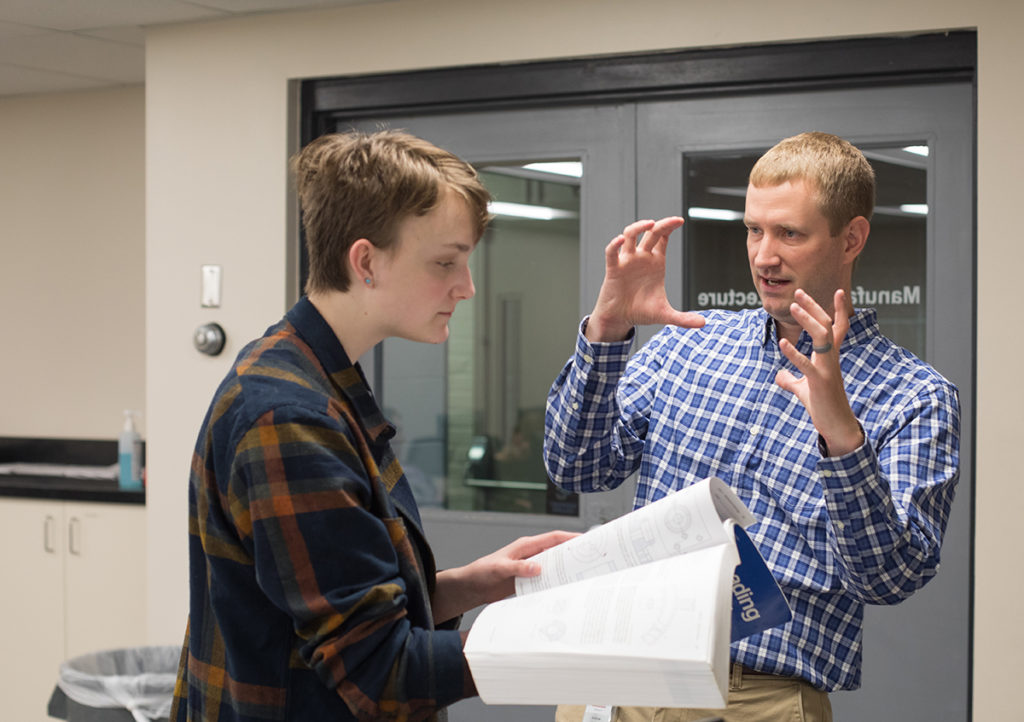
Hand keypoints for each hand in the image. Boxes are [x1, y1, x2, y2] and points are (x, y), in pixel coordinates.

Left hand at [431, 530, 578, 623]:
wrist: (472, 587)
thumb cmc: (481, 572)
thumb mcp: (499, 568)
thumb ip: (518, 567)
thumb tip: (538, 567)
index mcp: (526, 545)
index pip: (553, 538)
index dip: (570, 537)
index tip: (586, 539)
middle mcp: (530, 555)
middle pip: (557, 551)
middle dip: (574, 553)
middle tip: (591, 559)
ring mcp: (529, 568)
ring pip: (553, 566)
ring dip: (565, 570)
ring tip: (582, 576)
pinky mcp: (527, 580)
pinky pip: (545, 579)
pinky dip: (554, 583)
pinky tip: (563, 589)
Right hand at [586, 217, 705, 341]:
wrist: (620, 319)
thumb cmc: (640, 312)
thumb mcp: (664, 314)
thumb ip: (683, 318)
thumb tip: (703, 323)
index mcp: (655, 262)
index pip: (663, 237)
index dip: (670, 226)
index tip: (680, 220)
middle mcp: (641, 257)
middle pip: (650, 232)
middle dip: (661, 224)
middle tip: (674, 221)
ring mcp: (627, 261)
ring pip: (630, 235)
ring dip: (638, 228)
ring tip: (648, 224)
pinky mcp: (614, 269)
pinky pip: (612, 252)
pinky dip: (615, 244)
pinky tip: (621, 240)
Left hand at [775, 289, 864, 455]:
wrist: (837, 427)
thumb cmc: (822, 406)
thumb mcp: (803, 390)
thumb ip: (791, 381)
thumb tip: (779, 376)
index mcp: (828, 358)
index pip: (836, 329)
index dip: (837, 310)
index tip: (839, 291)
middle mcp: (830, 360)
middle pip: (826, 326)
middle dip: (813, 308)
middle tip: (798, 292)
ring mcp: (827, 370)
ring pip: (822, 338)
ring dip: (807, 321)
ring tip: (793, 307)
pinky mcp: (820, 383)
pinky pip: (808, 365)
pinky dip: (794, 353)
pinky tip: (782, 342)